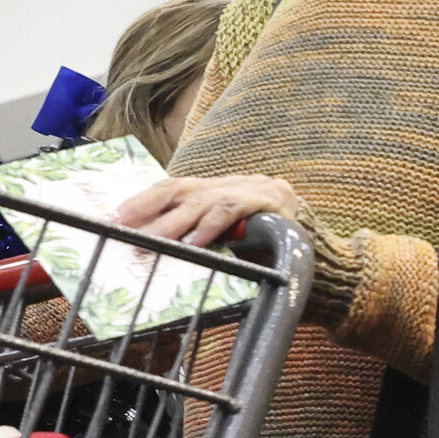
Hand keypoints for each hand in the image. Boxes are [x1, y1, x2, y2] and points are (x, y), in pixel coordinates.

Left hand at [113, 169, 305, 250]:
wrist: (326, 253)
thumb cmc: (276, 252)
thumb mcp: (232, 241)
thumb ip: (202, 237)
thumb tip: (156, 252)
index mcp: (220, 190)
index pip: (173, 188)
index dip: (142, 201)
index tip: (112, 217)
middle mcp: (232, 183)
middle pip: (179, 188)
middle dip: (145, 208)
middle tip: (119, 226)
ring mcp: (253, 190)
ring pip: (201, 201)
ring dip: (172, 224)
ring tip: (150, 242)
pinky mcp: (271, 203)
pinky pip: (232, 211)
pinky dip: (210, 227)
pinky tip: (194, 243)